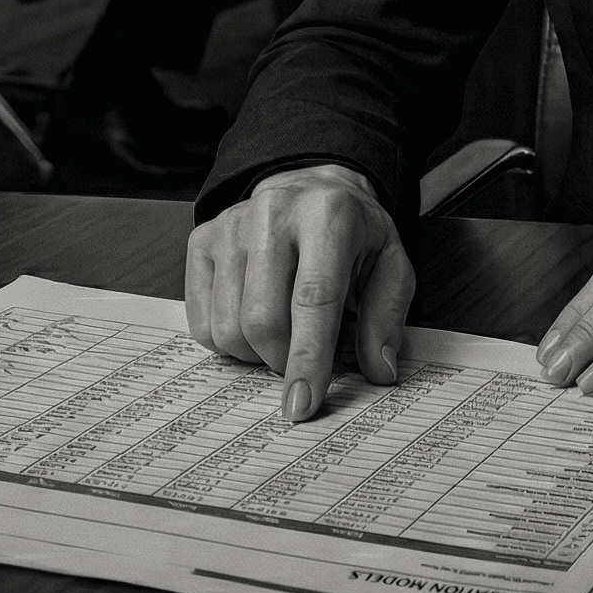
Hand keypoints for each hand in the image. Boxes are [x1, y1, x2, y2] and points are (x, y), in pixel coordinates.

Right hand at [185, 164, 414, 421]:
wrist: (312, 187)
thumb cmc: (354, 233)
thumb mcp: (391, 264)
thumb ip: (387, 316)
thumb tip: (380, 371)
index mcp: (329, 215)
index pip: (314, 298)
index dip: (309, 358)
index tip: (303, 405)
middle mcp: (274, 213)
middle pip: (262, 320)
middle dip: (283, 360)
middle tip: (305, 358)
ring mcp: (231, 225)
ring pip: (228, 328)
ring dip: (256, 354)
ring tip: (283, 333)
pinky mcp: (202, 240)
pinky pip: (203, 324)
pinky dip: (229, 342)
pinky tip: (254, 319)